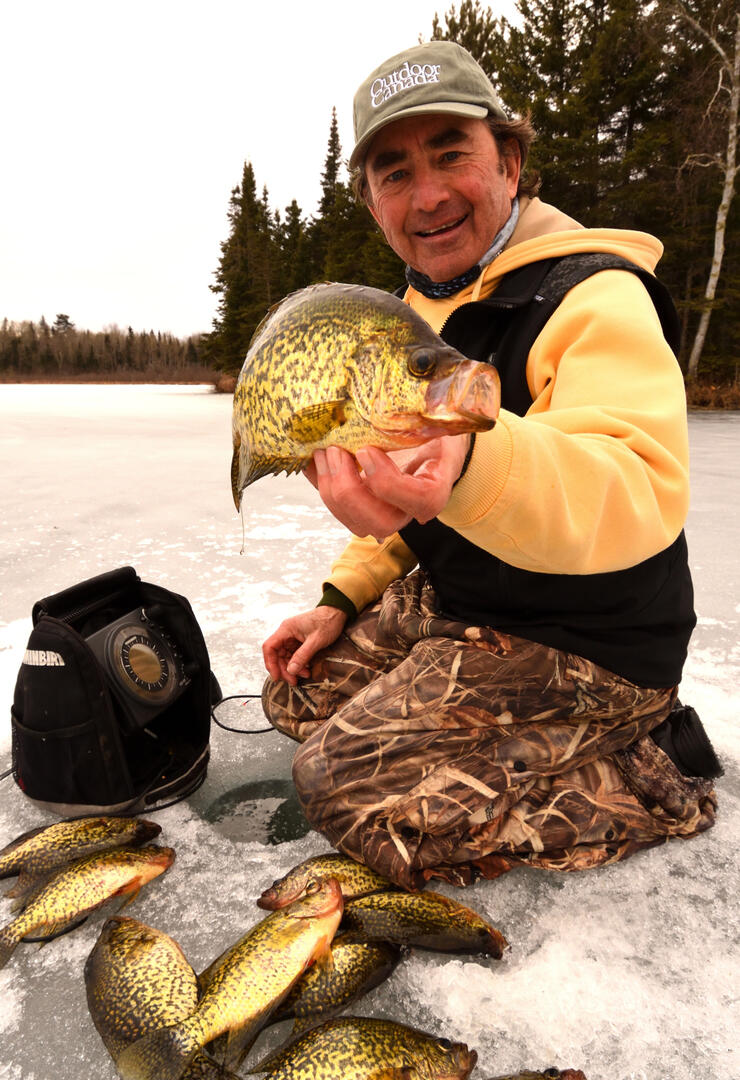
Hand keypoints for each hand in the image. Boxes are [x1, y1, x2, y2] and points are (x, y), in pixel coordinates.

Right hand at [262, 605, 347, 685]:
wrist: (338, 613)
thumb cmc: (328, 621)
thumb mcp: (316, 641)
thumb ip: (302, 656)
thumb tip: (291, 670)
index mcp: (286, 629)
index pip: (270, 647)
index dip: (270, 663)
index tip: (276, 676)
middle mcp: (286, 633)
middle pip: (277, 654)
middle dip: (284, 669)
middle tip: (293, 681)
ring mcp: (292, 637)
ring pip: (285, 656)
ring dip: (292, 668)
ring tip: (304, 675)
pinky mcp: (299, 641)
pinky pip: (293, 655)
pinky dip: (298, 664)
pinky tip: (306, 670)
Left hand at [305, 436, 470, 540]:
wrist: (428, 446)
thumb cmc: (430, 433)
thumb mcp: (430, 423)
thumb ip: (420, 421)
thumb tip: (396, 399)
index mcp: (434, 489)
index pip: (420, 501)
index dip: (388, 481)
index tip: (366, 450)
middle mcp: (409, 511)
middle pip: (380, 522)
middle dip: (350, 490)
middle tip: (336, 452)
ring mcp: (384, 514)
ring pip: (355, 523)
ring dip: (330, 489)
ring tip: (322, 452)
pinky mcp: (362, 509)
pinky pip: (338, 508)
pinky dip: (320, 484)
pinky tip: (312, 460)